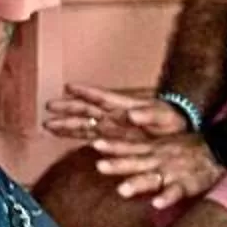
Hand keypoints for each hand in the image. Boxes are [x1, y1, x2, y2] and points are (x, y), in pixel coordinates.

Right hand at [42, 83, 187, 143]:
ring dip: (66, 124)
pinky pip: (90, 136)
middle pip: (86, 110)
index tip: (68, 87)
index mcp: (124, 105)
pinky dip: (76, 136)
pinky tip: (63, 135)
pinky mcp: (114, 139)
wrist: (178, 131)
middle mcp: (113, 115)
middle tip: (48, 106)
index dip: (85, 92)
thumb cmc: (172, 119)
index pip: (101, 96)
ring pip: (84, 124)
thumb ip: (148, 115)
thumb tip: (132, 115)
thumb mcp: (162, 115)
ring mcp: (112, 127)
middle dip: (67, 108)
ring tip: (48, 124)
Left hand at [91, 129, 222, 211]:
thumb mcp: (162, 143)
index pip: (130, 146)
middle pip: (136, 162)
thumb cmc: (185, 148)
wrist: (217, 149)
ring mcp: (172, 172)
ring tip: (122, 190)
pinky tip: (157, 203)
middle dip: (118, 164)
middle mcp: (159, 159)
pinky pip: (176, 192)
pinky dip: (167, 197)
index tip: (94, 143)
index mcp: (153, 149)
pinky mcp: (187, 184)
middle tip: (99, 166)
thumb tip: (120, 148)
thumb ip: (142, 148)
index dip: (112, 145)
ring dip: (137, 183)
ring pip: (152, 178)